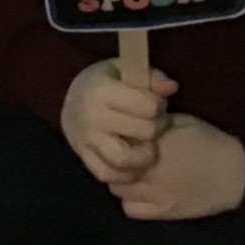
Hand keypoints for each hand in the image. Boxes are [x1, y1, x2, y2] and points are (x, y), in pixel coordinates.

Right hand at [61, 62, 178, 184]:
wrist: (71, 102)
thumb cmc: (104, 83)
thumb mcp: (124, 69)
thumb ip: (151, 77)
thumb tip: (172, 88)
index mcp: (101, 90)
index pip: (149, 107)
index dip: (159, 105)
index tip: (155, 102)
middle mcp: (91, 117)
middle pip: (145, 132)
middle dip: (157, 127)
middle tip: (153, 122)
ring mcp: (86, 141)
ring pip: (125, 159)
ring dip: (145, 156)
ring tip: (147, 146)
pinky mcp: (84, 159)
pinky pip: (108, 175)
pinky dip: (126, 173)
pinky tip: (134, 162)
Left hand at [109, 114, 244, 220]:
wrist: (238, 172)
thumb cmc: (210, 141)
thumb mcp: (179, 122)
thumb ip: (152, 125)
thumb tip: (131, 122)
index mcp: (154, 147)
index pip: (118, 145)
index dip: (115, 141)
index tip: (120, 138)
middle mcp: (151, 172)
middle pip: (113, 169)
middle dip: (115, 161)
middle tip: (124, 156)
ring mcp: (156, 195)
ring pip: (118, 190)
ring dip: (121, 181)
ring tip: (132, 173)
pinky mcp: (164, 213)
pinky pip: (131, 210)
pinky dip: (131, 201)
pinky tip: (141, 192)